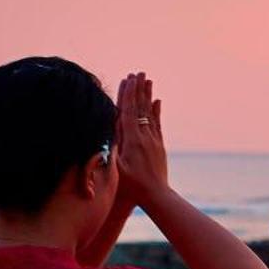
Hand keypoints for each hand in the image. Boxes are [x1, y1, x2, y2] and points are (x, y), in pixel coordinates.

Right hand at [111, 72, 169, 203]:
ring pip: (150, 113)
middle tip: (138, 72)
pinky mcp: (159, 146)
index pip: (128, 111)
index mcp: (133, 140)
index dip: (127, 94)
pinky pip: (157, 124)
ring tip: (148, 80)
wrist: (156, 196)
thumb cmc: (132, 186)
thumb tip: (109, 131)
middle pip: (140, 108)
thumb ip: (112, 149)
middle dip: (138, 89)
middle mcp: (146, 137)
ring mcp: (154, 140)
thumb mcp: (117, 169)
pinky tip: (157, 101)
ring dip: (148, 95)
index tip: (128, 79)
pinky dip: (156, 111)